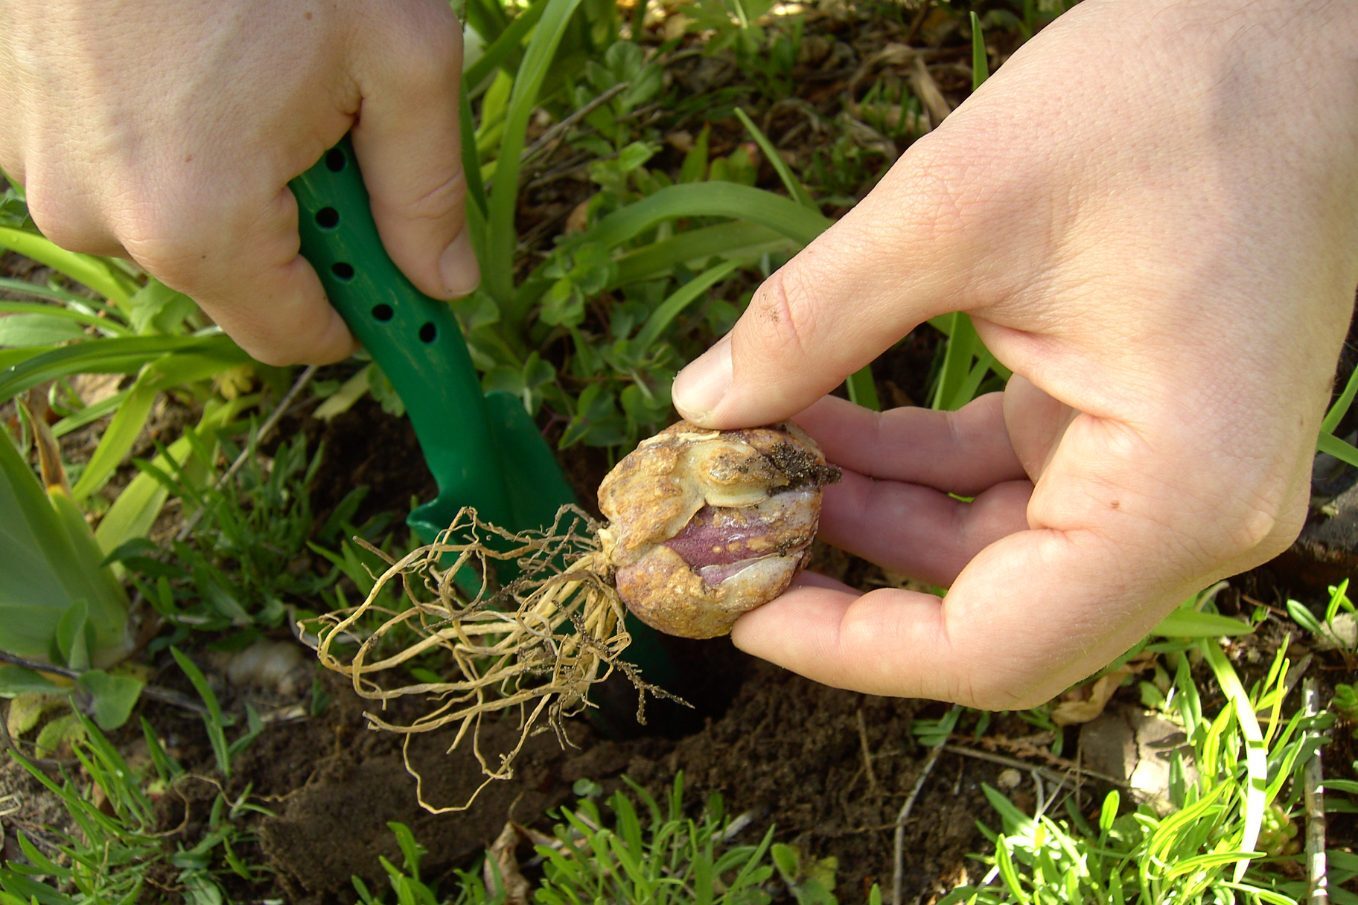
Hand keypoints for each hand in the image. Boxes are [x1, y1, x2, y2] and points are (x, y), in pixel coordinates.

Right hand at [0, 0, 474, 364]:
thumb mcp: (399, 57)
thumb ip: (426, 190)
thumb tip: (445, 283)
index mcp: (197, 220)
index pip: (291, 337)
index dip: (357, 317)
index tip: (398, 287)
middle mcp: (97, 212)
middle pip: (233, 274)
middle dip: (297, 224)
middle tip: (331, 126)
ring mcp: (32, 162)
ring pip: (168, 215)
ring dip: (225, 171)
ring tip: (247, 69)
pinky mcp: (2, 114)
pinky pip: (109, 161)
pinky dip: (160, 130)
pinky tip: (185, 54)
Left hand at [672, 0, 1357, 707]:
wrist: (1288, 37)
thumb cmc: (1166, 100)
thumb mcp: (956, 203)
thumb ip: (817, 318)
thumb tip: (703, 408)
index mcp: (1178, 492)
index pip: (994, 648)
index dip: (847, 647)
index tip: (735, 607)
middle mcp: (1188, 512)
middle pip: (988, 617)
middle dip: (843, 580)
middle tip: (725, 538)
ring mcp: (1161, 472)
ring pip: (983, 550)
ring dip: (864, 511)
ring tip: (756, 456)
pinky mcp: (1127, 424)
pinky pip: (999, 481)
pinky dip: (908, 463)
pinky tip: (818, 419)